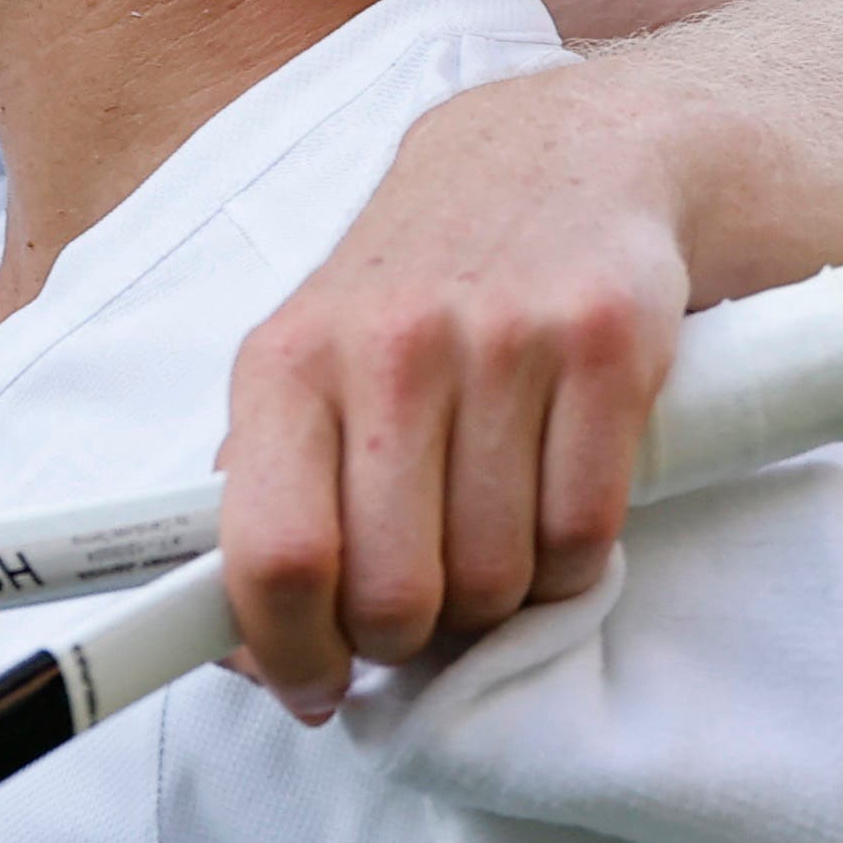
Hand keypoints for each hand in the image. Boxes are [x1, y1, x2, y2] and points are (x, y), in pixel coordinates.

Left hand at [215, 61, 699, 716]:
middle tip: (418, 610)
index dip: (289, 651)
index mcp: (287, 360)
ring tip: (488, 544)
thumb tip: (236, 637)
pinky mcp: (606, 345)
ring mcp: (501, 342)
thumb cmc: (416, 287)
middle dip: (404, 636)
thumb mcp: (310, 354)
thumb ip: (268, 481)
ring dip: (494, 601)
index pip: (272, 553)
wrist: (560, 157)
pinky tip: (552, 518)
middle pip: (393, 592)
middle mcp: (387, 346)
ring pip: (496, 578)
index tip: (313, 686)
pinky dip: (571, 566)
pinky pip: (585, 535)